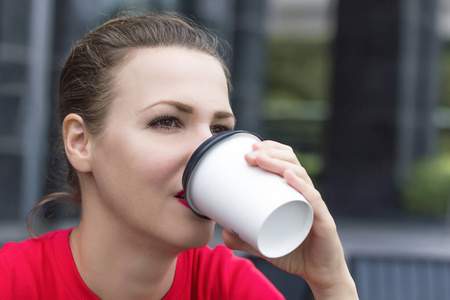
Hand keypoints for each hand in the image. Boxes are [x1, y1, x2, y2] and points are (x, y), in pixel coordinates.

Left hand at [222, 141, 357, 298]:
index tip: (250, 148)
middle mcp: (306, 193)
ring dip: (279, 163)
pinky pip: (313, 200)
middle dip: (270, 153)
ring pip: (300, 175)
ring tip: (261, 160)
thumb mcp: (264, 243)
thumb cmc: (294, 251)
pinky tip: (289, 177)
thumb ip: (245, 238)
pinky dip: (301, 186)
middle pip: (291, 162)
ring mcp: (315, 205)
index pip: (286, 160)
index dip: (270, 149)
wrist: (319, 273)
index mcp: (295, 191)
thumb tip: (222, 233)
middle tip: (249, 155)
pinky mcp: (323, 221)